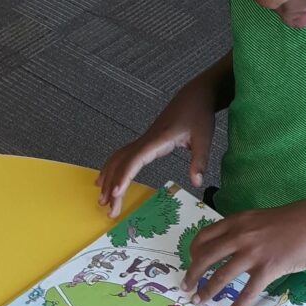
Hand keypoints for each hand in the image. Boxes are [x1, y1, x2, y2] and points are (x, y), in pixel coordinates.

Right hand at [97, 81, 216, 217]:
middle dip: (112, 186)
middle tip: (108, 210)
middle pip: (121, 163)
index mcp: (157, 140)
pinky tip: (106, 178)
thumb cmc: (199, 115)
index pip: (135, 159)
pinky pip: (123, 155)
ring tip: (102, 199)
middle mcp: (146, 140)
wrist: (196, 96)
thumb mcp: (204, 138)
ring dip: (108, 178)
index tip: (116, 193)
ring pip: (118, 159)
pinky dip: (112, 167)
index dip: (124, 176)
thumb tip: (196, 182)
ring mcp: (143, 140)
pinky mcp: (146, 141)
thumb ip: (199, 160)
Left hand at [181, 199, 305, 305]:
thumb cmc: (297, 220)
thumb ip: (246, 230)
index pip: (205, 235)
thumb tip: (234, 246)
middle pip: (206, 256)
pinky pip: (247, 292)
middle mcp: (241, 235)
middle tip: (185, 286)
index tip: (190, 261)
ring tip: (198, 302)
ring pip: (222, 276)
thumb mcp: (263, 218)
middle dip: (192, 274)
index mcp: (239, 220)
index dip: (193, 251)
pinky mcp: (269, 269)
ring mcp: (254, 252)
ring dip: (207, 291)